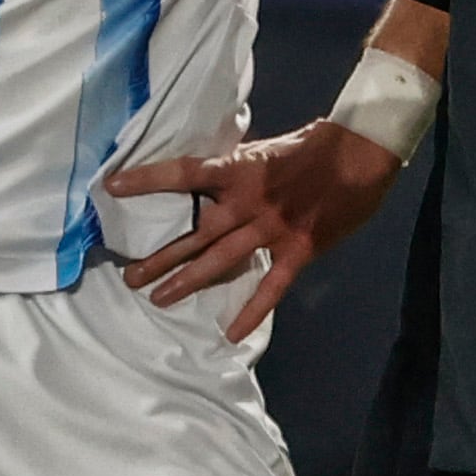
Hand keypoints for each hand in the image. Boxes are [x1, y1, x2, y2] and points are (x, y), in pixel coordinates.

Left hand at [110, 120, 406, 342]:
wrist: (363, 151)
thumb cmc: (315, 143)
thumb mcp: (266, 148)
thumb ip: (237, 167)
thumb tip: (208, 177)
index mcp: (238, 168)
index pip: (182, 174)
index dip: (146, 179)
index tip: (112, 187)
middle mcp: (248, 201)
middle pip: (195, 232)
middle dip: (161, 256)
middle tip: (129, 276)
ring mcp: (273, 228)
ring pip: (222, 260)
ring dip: (188, 281)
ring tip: (158, 298)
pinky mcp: (299, 249)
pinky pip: (271, 285)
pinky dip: (252, 310)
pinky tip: (231, 332)